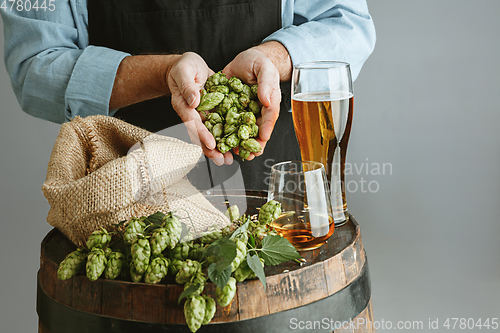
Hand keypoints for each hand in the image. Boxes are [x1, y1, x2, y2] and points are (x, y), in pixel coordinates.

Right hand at [167, 52, 229, 164]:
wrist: (190, 65)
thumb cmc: (183, 67)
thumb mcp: (184, 71)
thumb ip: (188, 86)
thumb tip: (194, 101)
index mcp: (184, 105)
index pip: (193, 123)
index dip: (202, 134)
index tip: (211, 144)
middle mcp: (194, 113)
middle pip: (202, 134)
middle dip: (212, 149)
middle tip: (222, 160)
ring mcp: (204, 114)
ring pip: (212, 133)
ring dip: (221, 147)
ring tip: (230, 159)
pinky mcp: (214, 111)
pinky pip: (221, 125)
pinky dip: (228, 135)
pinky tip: (237, 144)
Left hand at [223, 44, 287, 159]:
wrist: (243, 59)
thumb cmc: (259, 63)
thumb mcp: (265, 69)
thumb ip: (266, 84)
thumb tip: (266, 100)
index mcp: (267, 104)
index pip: (268, 119)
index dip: (265, 130)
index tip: (262, 140)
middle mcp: (254, 111)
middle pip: (254, 130)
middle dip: (251, 144)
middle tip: (249, 155)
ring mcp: (240, 112)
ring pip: (238, 130)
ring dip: (236, 143)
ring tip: (233, 155)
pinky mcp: (227, 109)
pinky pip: (223, 122)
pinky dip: (220, 133)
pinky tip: (217, 142)